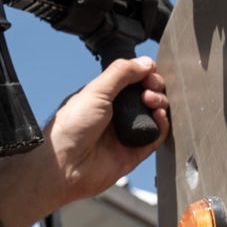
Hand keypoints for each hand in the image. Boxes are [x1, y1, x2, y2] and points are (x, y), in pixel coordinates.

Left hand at [0, 56, 169, 226]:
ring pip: (154, 114)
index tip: (149, 72)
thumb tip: (145, 62)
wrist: (64, 164)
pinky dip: (162, 125)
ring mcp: (125, 132)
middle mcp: (115, 113)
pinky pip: (155, 137)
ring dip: (159, 103)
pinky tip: (159, 116)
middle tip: (150, 88)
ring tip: (151, 101)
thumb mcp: (95, 91)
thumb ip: (120, 73)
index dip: (143, 74)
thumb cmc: (70, 127)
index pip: (131, 80)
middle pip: (146, 95)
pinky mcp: (134, 152)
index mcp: (103, 96)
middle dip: (154, 86)